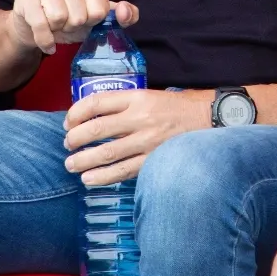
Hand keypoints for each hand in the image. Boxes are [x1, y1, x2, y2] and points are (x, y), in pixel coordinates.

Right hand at [7, 0, 138, 55]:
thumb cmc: (71, 18)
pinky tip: (47, 40)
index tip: (84, 18)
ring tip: (55, 25)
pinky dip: (45, 40)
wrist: (34, 24)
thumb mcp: (99, 17)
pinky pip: (40, 25)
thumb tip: (124, 12)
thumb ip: (123, 15)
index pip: (99, 11)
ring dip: (58, 31)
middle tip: (67, 23)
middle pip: (79, 16)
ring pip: (59, 18)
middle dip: (74, 27)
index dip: (92, 22)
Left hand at [62, 88, 209, 185]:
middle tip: (68, 144)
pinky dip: (102, 177)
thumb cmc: (176, 108)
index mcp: (137, 97)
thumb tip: (92, 117)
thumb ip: (124, 104)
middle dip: (75, 139)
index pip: (97, 102)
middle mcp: (140, 118)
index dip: (76, 112)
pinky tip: (89, 179)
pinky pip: (122, 171)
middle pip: (96, 128)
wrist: (208, 119)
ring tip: (71, 165)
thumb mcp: (150, 95)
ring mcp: (147, 141)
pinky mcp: (153, 160)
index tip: (68, 122)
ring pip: (105, 153)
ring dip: (83, 160)